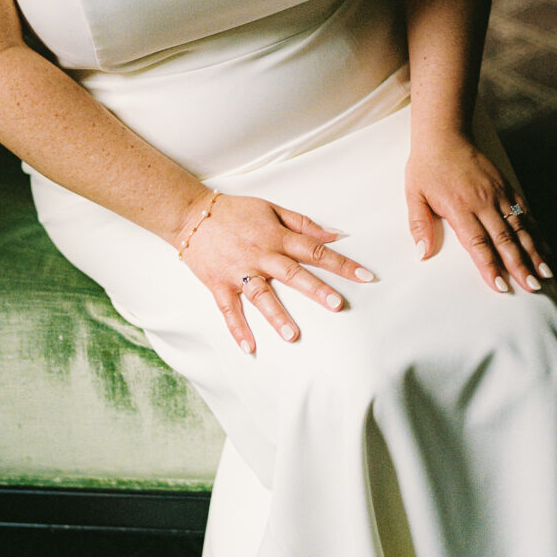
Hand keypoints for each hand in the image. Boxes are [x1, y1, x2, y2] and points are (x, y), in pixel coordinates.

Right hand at [176, 191, 374, 352]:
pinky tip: (249, 347)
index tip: (366, 277)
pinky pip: (229, 309)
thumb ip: (304, 224)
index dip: (342, 263)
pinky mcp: (218, 284)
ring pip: (261, 296)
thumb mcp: (272, 209)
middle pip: (292, 273)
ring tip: (293, 336)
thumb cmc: (234, 211)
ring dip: (277, 316)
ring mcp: (238, 271)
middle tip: (337, 304)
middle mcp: (260, 255)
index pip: (315, 250)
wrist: (190, 213)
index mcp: (276, 237)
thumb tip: (336, 234)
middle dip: (315, 289)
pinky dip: (237, 329)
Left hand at [405, 132, 551, 292]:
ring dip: (535, 251)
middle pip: (506, 239)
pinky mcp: (507, 186)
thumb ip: (419, 226)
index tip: (501, 287)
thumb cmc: (427, 168)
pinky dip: (537, 231)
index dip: (490, 266)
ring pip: (521, 227)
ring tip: (546, 273)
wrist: (445, 135)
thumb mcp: (414, 195)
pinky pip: (526, 211)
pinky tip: (546, 248)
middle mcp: (484, 202)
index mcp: (460, 207)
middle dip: (521, 265)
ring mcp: (499, 193)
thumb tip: (421, 254)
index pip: (478, 244)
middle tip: (533, 286)